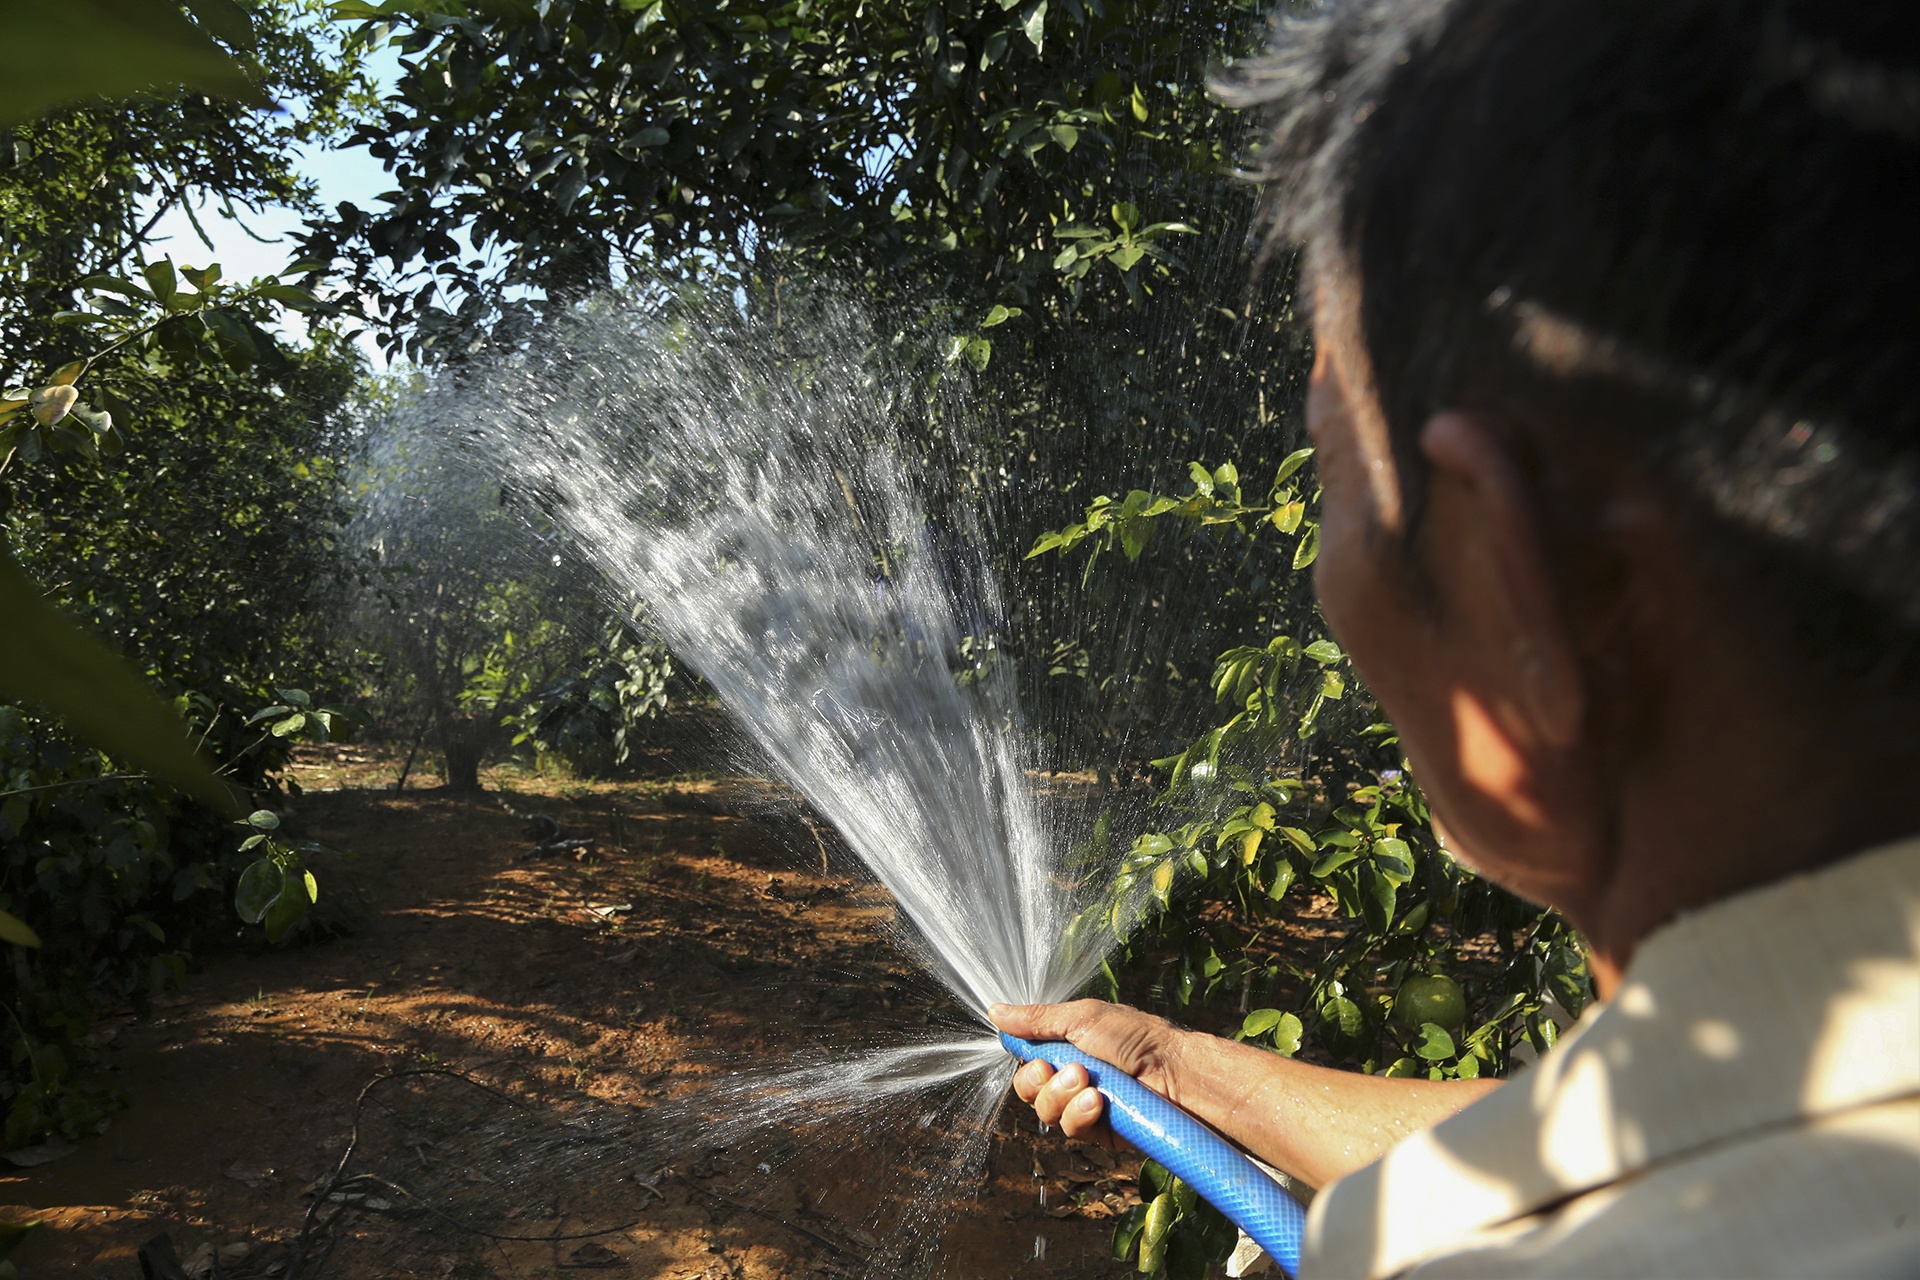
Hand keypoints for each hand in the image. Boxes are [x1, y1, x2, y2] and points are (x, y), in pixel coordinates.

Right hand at [989, 999, 1188, 1148]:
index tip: (1037, 1056)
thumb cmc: (1134, 1037)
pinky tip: (1097, 1103)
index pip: (1027, 1061)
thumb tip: (994, 1010)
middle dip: (1040, 1081)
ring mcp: (1083, 1105)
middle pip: (1029, 1090)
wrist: (1172, 1071)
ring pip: (1046, 1112)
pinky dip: (1079, 1115)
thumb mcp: (1081, 1017)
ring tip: (1089, 1083)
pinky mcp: (1097, 1131)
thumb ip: (1036, 1019)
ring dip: (1062, 1096)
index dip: (1026, 1062)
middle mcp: (1072, 1077)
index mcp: (1067, 1047)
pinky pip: (1070, 1130)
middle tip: (1069, 1069)